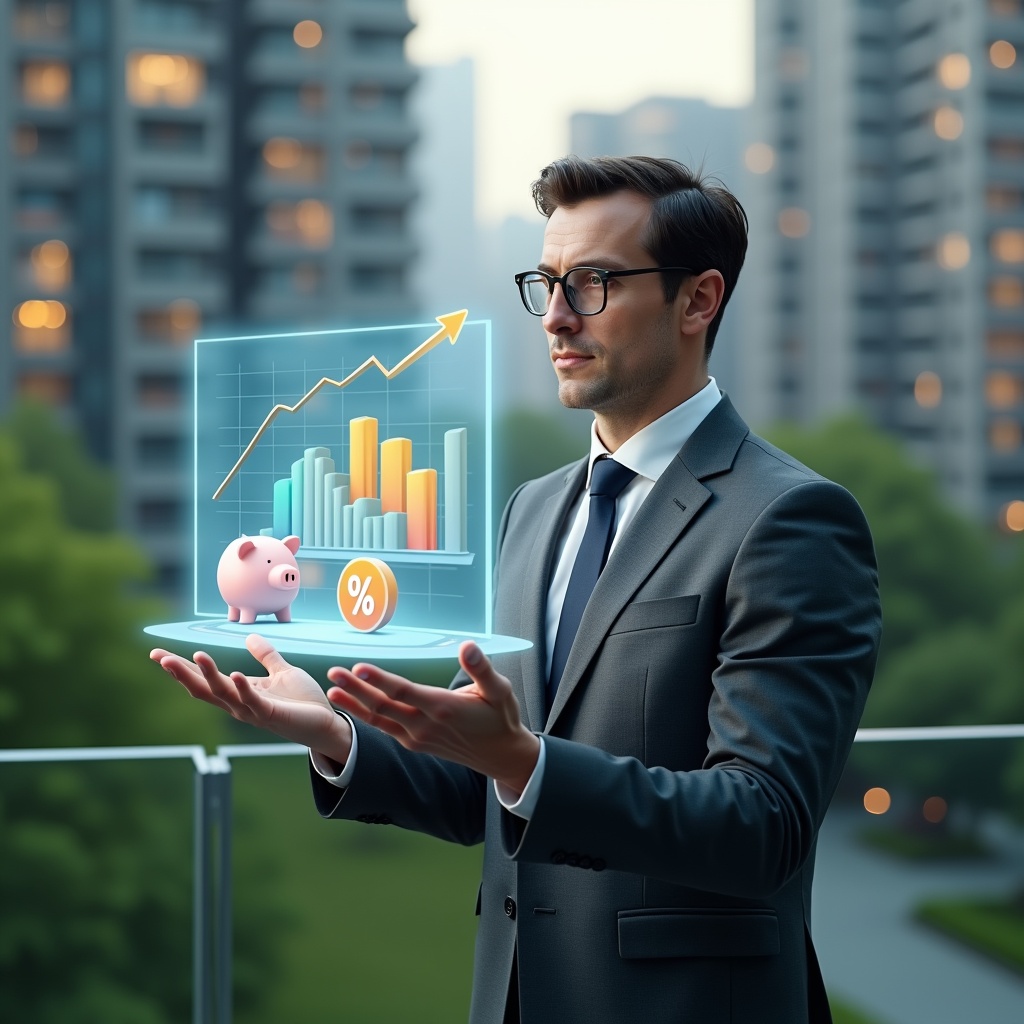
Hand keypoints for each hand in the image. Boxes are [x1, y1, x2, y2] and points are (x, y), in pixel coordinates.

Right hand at [150, 634, 351, 763]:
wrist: (324, 723)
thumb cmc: (302, 701)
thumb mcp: (282, 672)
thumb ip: (266, 656)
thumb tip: (250, 636)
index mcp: (239, 692)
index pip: (204, 678)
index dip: (182, 667)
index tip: (158, 653)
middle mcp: (239, 704)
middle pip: (203, 689)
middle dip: (181, 674)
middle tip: (160, 657)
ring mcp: (253, 711)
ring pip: (224, 694)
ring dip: (210, 675)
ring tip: (198, 655)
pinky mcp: (271, 715)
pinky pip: (253, 702)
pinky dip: (243, 689)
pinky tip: (235, 674)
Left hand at [326, 641, 539, 795]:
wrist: (500, 755)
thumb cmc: (500, 717)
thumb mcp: (500, 690)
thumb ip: (482, 668)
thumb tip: (468, 646)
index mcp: (443, 707)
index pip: (404, 692)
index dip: (380, 680)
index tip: (359, 667)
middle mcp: (425, 725)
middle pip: (384, 706)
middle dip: (356, 689)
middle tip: (333, 672)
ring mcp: (417, 737)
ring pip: (379, 719)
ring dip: (355, 703)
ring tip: (332, 689)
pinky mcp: (414, 743)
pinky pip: (385, 728)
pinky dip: (365, 717)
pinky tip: (352, 706)